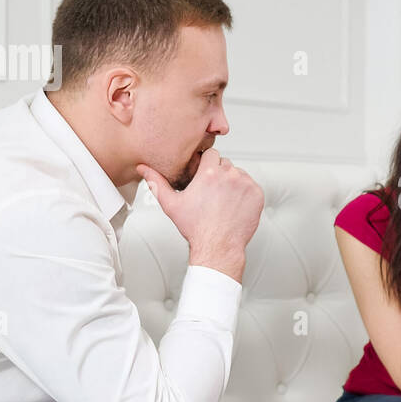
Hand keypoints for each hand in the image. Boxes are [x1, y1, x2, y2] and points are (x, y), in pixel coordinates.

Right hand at [137, 148, 262, 281]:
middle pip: (225, 164)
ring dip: (233, 183)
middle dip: (219, 175)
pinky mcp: (257, 194)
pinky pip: (251, 186)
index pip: (211, 154)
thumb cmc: (196, 228)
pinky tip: (234, 206)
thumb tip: (143, 169)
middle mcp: (229, 175)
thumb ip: (157, 183)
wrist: (218, 247)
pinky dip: (245, 193)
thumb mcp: (171, 204)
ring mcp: (246, 184)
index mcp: (209, 173)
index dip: (207, 165)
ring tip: (223, 201)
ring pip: (239, 174)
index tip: (205, 177)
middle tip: (213, 193)